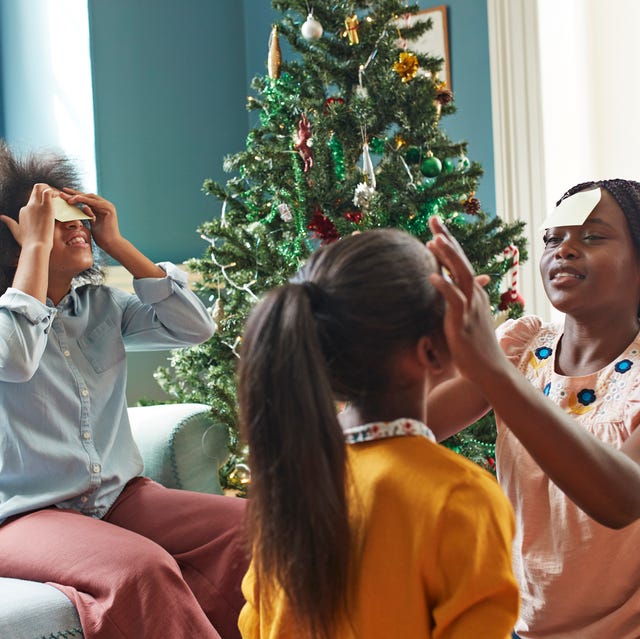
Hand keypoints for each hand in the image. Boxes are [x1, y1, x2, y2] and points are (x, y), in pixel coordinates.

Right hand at [0, 183, 56, 251]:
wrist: (35, 245)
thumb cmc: (28, 242)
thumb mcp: (16, 231)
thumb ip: (10, 222)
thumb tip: (1, 217)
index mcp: (24, 211)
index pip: (33, 200)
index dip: (42, 201)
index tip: (50, 206)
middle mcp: (29, 206)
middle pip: (35, 189)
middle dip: (45, 188)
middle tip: (54, 195)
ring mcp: (36, 206)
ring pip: (41, 187)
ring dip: (50, 188)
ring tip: (57, 196)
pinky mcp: (46, 207)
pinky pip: (48, 192)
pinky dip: (54, 192)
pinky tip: (58, 198)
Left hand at [61, 188, 121, 252]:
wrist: (111, 244)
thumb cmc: (102, 237)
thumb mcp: (92, 223)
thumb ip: (89, 215)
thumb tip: (84, 208)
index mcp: (101, 208)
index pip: (86, 200)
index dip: (75, 196)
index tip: (64, 195)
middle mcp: (105, 205)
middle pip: (87, 196)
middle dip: (74, 194)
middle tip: (62, 192)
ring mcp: (108, 206)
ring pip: (90, 197)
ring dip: (77, 196)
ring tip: (66, 198)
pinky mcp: (109, 209)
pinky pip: (94, 202)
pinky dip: (84, 199)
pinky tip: (75, 198)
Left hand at [427, 216, 506, 380]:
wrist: (490, 371)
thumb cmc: (474, 347)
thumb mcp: (465, 319)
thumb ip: (456, 302)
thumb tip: (446, 291)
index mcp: (473, 293)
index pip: (459, 261)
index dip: (448, 242)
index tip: (435, 224)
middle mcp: (474, 295)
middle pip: (460, 260)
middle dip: (447, 238)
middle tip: (433, 218)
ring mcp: (470, 308)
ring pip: (460, 275)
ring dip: (448, 256)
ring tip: (433, 239)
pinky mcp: (463, 323)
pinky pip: (454, 301)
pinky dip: (444, 287)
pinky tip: (432, 276)